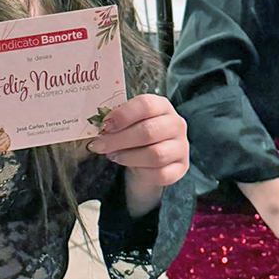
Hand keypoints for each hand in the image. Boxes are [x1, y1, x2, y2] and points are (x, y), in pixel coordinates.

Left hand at [87, 95, 188, 216]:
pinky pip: (161, 174)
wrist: (149, 159)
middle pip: (148, 131)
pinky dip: (141, 171)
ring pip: (155, 154)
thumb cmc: (135, 133)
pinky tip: (129, 167)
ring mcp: (181, 147)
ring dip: (128, 156)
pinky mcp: (182, 168)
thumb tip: (97, 126)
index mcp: (162, 106)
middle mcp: (176, 124)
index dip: (123, 115)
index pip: (146, 105)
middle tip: (98, 145)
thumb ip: (116, 120)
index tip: (104, 125)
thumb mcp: (127, 122)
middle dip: (118, 139)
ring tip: (112, 155)